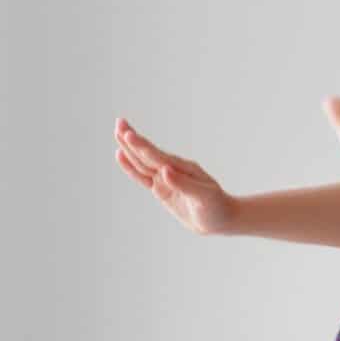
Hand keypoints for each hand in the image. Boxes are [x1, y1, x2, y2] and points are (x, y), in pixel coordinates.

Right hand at [115, 118, 237, 234]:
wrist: (221, 219)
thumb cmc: (216, 207)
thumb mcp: (204, 197)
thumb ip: (184, 184)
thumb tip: (164, 171)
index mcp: (183, 169)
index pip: (159, 157)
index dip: (143, 147)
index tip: (129, 135)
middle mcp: (173, 170)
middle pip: (148, 154)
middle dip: (133, 140)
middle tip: (119, 122)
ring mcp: (166, 178)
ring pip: (143, 162)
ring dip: (130, 149)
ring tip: (118, 132)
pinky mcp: (162, 189)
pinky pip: (143, 176)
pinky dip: (131, 167)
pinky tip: (121, 155)